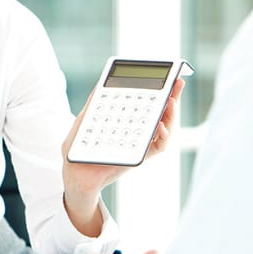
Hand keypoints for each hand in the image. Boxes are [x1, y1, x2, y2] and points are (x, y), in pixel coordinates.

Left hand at [60, 78, 184, 234]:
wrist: (75, 177)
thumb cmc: (77, 151)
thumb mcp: (82, 124)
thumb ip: (92, 106)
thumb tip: (100, 86)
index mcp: (124, 120)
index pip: (145, 102)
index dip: (157, 90)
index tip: (166, 77)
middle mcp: (136, 131)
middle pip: (159, 112)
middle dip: (171, 97)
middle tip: (177, 84)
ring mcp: (139, 144)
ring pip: (163, 128)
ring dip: (170, 115)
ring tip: (171, 102)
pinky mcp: (139, 157)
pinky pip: (157, 148)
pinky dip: (162, 137)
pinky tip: (161, 126)